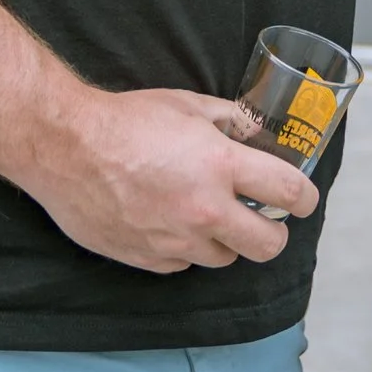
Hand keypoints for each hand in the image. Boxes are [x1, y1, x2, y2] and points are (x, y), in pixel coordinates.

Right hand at [18, 85, 317, 273]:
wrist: (65, 147)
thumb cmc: (127, 120)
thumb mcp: (189, 105)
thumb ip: (232, 122)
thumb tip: (259, 135)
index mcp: (221, 167)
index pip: (289, 193)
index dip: (305, 197)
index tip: (303, 198)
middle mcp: (204, 211)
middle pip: (268, 245)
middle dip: (273, 231)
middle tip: (262, 216)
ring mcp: (175, 241)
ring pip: (225, 259)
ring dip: (225, 240)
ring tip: (208, 215)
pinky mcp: (147, 259)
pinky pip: (184, 265)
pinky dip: (187, 250)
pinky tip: (172, 224)